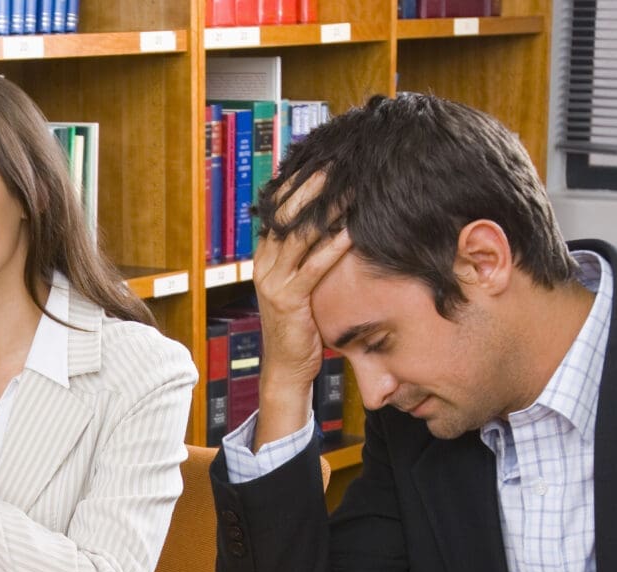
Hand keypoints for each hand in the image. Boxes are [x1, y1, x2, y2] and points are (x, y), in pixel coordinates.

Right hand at [251, 171, 351, 447]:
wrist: (288, 366)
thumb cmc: (303, 323)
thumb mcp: (302, 282)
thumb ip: (309, 254)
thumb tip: (334, 222)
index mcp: (265, 255)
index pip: (278, 208)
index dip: (298, 183)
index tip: (321, 160)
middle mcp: (264, 263)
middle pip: (285, 213)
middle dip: (310, 186)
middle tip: (336, 162)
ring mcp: (272, 281)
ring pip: (298, 235)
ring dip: (325, 208)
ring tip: (348, 187)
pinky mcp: (288, 300)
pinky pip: (312, 266)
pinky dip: (332, 245)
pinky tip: (352, 229)